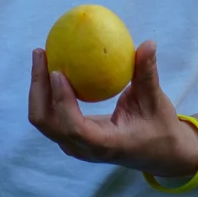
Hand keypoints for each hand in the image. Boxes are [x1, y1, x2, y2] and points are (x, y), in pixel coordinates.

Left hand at [28, 40, 197, 176]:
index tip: (58, 72)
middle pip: (47, 123)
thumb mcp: (156, 101)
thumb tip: (148, 43)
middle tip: (41, 53)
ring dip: (38, 89)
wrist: (159, 153)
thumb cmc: (159, 127)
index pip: (74, 128)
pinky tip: (50, 67)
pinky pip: (51, 115)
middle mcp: (84, 148)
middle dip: (38, 89)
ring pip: (44, 120)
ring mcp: (75, 145)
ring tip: (41, 55)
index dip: (62, 102)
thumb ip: (148, 74)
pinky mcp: (72, 138)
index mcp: (105, 144)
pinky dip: (46, 93)